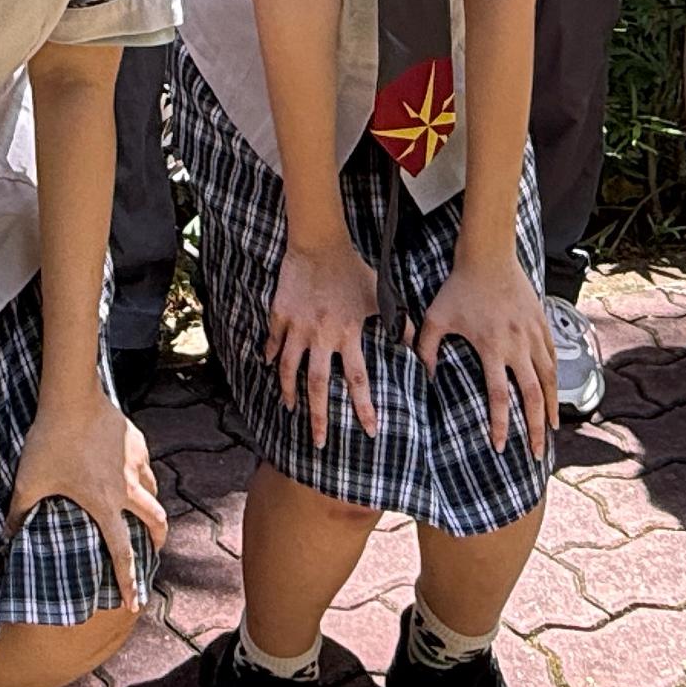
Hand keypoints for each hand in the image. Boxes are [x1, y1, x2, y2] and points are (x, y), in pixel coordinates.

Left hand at [9, 393, 167, 608]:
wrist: (72, 397)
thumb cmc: (49, 442)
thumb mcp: (28, 481)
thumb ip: (17, 513)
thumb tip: (5, 536)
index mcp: (104, 505)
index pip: (123, 553)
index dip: (129, 581)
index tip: (135, 601)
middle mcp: (127, 489)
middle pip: (157, 523)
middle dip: (158, 542)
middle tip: (154, 552)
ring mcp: (136, 463)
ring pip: (155, 492)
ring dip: (152, 507)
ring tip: (145, 513)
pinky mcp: (138, 442)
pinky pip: (146, 466)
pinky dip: (143, 477)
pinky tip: (131, 473)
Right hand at [269, 236, 379, 446]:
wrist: (320, 243)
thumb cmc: (353, 269)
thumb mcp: (380, 296)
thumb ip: (399, 323)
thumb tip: (416, 347)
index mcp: (348, 334)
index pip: (357, 379)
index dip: (364, 407)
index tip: (369, 431)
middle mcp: (322, 336)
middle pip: (317, 385)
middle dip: (319, 418)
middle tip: (319, 443)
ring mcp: (298, 327)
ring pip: (289, 369)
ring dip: (289, 392)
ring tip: (291, 409)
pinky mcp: (280, 315)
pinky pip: (274, 341)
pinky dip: (271, 354)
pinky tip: (269, 365)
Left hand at [416, 246, 560, 458]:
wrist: (489, 256)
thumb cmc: (459, 287)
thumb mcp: (436, 317)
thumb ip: (425, 348)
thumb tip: (420, 376)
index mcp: (492, 347)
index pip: (499, 396)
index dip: (500, 424)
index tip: (499, 446)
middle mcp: (518, 345)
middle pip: (532, 396)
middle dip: (535, 428)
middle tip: (535, 452)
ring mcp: (534, 335)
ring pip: (549, 379)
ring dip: (552, 407)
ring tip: (552, 429)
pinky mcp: (542, 324)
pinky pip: (553, 358)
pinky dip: (556, 379)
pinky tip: (554, 393)